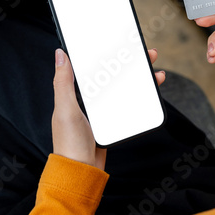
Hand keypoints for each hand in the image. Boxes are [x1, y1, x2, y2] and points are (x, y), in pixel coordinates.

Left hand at [51, 48, 164, 169]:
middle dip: (130, 63)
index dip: (108, 54)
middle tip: (146, 54)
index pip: (94, 67)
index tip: (121, 43)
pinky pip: (128, 103)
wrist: (82, 171)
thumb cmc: (69, 141)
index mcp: (76, 93)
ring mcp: (103, 110)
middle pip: (113, 75)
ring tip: (155, 72)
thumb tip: (60, 54)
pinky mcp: (113, 120)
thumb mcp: (65, 108)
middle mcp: (89, 99)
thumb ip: (63, 82)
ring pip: (124, 87)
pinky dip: (140, 96)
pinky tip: (149, 92)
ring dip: (139, 78)